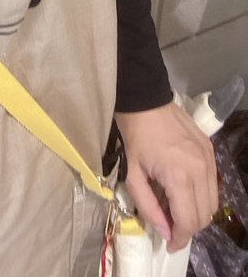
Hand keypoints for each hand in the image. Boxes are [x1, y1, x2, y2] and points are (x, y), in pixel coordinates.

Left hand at [114, 101, 217, 251]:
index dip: (179, 239)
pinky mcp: (210, 150)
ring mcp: (208, 159)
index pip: (188, 221)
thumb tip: (165, 231)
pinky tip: (185, 191)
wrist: (145, 100)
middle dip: (188, 228)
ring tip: (177, 210)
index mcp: (179, 177)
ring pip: (213, 202)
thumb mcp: (133, 175)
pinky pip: (213, 183)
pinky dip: (202, 195)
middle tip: (171, 227)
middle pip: (204, 216)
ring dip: (197, 213)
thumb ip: (149, 207)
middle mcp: (200, 170)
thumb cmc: (134, 136)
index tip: (169, 245)